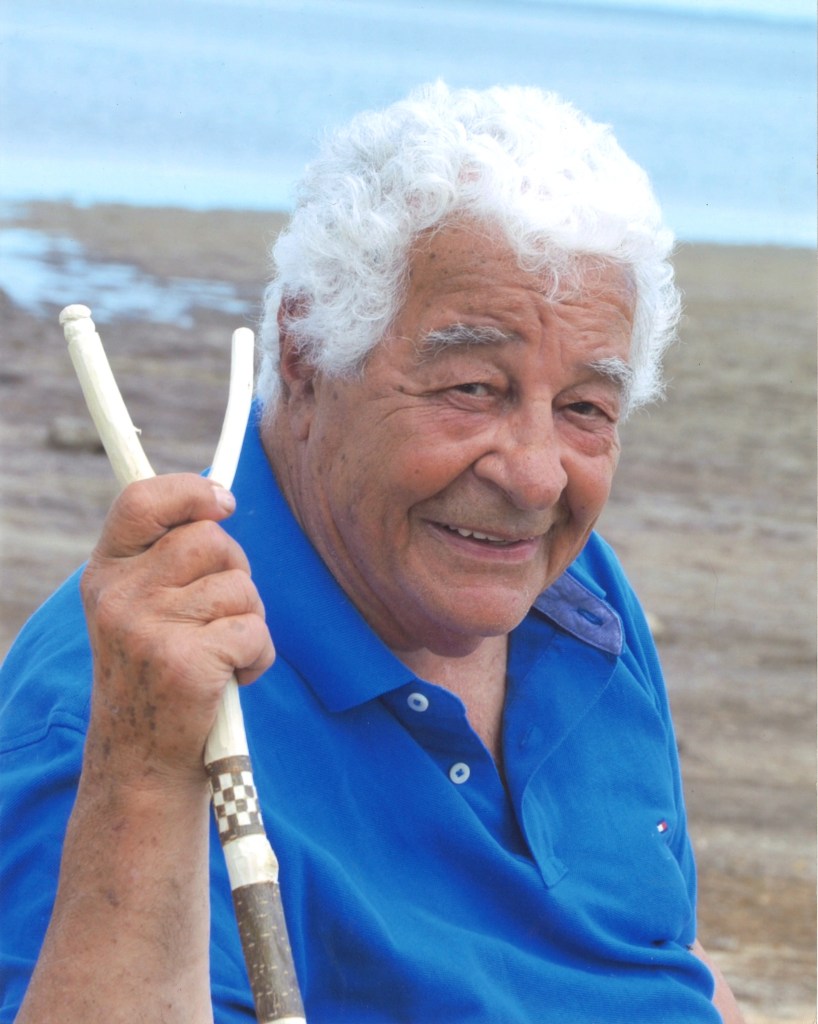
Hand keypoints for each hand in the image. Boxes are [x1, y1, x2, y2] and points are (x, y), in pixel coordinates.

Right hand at [80, 473, 274, 789]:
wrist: (143, 762)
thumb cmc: (157, 675)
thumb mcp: (140, 609)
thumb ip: (166, 559)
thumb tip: (221, 501)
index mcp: (107, 573)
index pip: (141, 500)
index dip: (190, 490)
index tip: (224, 501)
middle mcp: (120, 595)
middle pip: (212, 540)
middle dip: (237, 571)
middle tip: (224, 611)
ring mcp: (149, 628)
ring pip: (241, 587)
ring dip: (250, 619)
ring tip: (223, 654)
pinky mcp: (185, 662)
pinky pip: (255, 631)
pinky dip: (259, 656)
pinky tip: (233, 678)